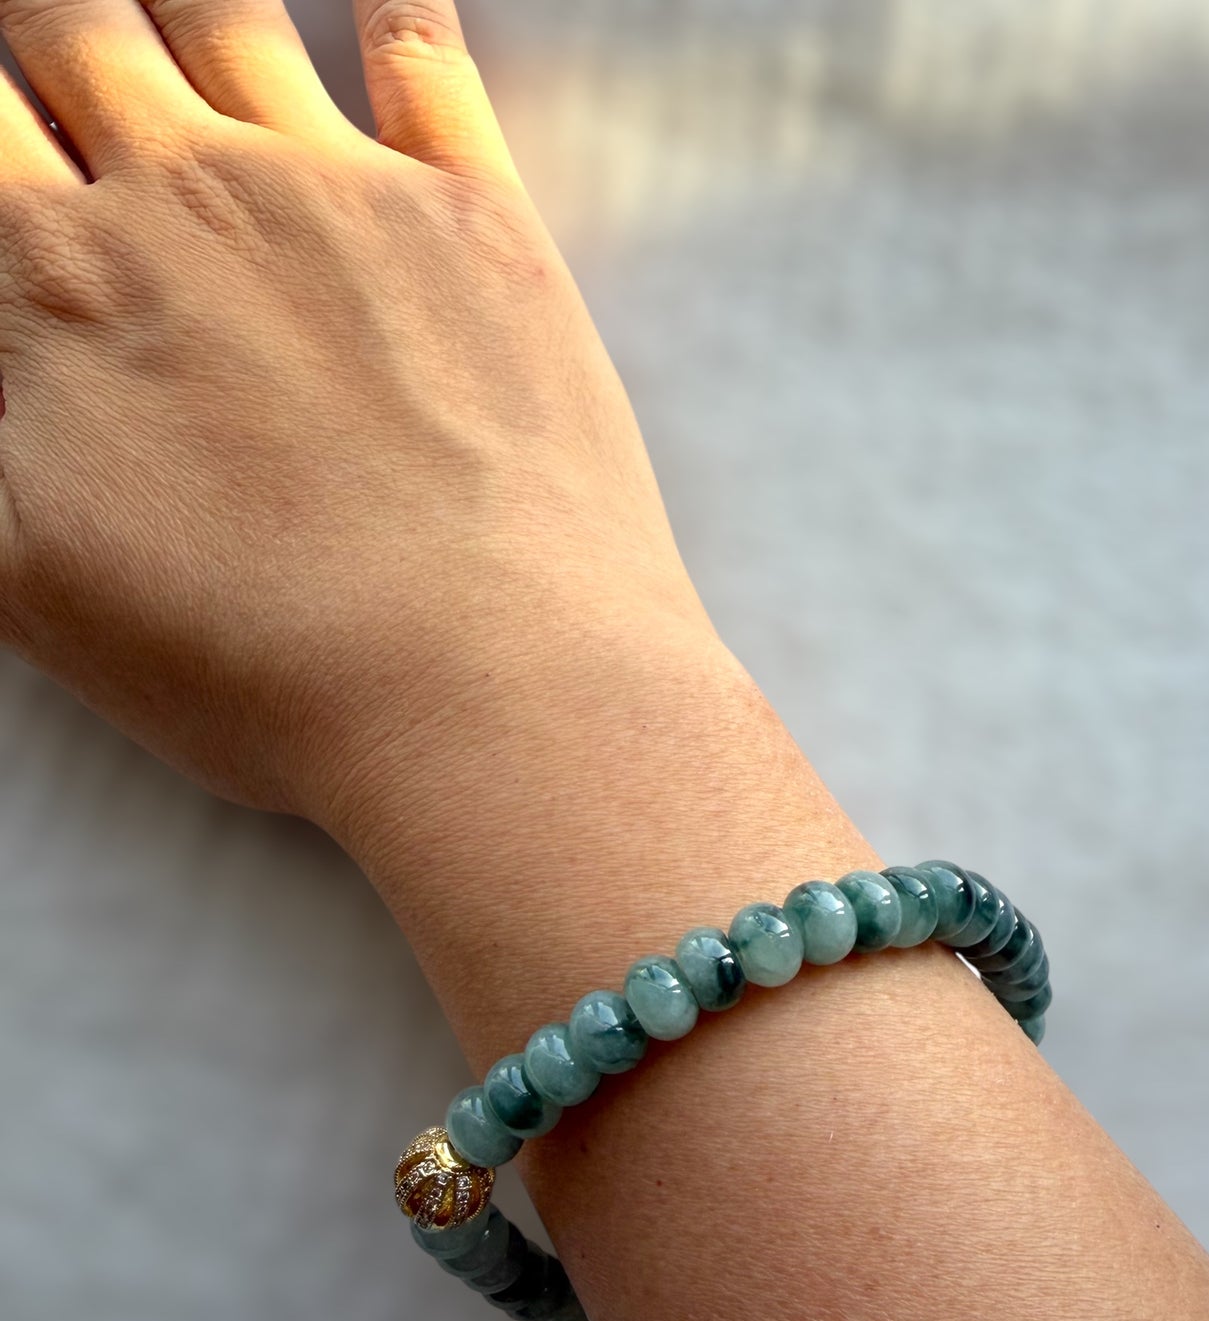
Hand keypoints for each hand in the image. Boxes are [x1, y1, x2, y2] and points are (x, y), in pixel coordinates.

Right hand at [0, 0, 702, 815]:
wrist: (486, 691)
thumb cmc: (259, 667)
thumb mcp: (27, 582)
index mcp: (56, 284)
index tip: (4, 123)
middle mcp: (186, 194)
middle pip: (73, 29)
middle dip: (48, 19)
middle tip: (58, 28)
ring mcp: (339, 189)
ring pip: (224, 11)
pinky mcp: (475, 214)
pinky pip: (420, 49)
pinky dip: (391, 5)